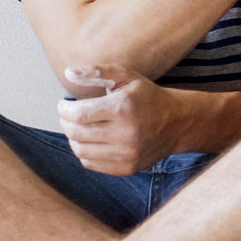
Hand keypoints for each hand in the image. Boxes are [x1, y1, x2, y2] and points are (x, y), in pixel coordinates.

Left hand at [56, 64, 183, 175]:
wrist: (177, 123)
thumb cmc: (147, 97)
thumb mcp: (126, 76)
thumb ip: (97, 72)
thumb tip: (69, 73)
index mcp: (123, 108)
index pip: (79, 114)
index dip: (64, 110)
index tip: (63, 105)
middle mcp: (125, 134)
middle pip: (76, 134)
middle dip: (65, 122)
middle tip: (67, 115)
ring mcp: (127, 154)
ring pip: (81, 151)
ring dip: (73, 138)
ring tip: (78, 127)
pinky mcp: (127, 168)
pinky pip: (91, 164)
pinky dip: (84, 152)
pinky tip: (90, 140)